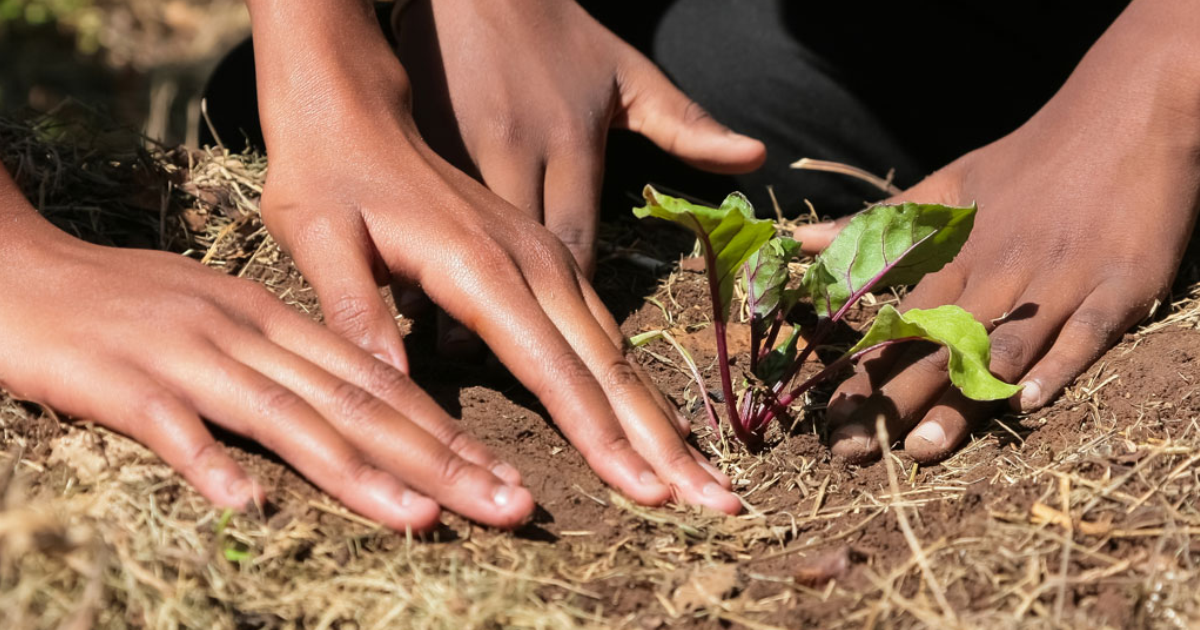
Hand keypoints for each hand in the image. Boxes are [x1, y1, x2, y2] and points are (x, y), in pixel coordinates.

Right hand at [0, 216, 534, 530]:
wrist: (20, 270)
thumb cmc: (127, 304)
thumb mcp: (223, 319)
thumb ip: (289, 363)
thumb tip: (360, 413)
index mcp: (276, 320)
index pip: (381, 384)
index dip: (448, 435)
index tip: (509, 476)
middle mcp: (246, 335)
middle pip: (358, 405)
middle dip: (441, 462)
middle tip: (513, 506)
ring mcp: (186, 357)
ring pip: (288, 418)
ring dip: (359, 473)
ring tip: (424, 518)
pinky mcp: (120, 382)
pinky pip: (170, 428)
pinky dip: (210, 464)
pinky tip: (249, 505)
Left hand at [249, 3, 740, 512]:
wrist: (352, 107)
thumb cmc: (328, 175)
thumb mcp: (317, 238)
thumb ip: (355, 311)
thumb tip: (392, 390)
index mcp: (482, 269)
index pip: (556, 370)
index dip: (602, 438)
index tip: (648, 492)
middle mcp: (533, 264)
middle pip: (609, 365)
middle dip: (661, 442)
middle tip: (715, 502)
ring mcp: (545, 257)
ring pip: (615, 349)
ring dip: (658, 417)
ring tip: (698, 476)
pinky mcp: (542, 257)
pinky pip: (599, 328)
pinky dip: (629, 381)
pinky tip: (650, 417)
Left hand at [794, 4, 1199, 462]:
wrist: (1129, 112)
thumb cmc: (1028, 161)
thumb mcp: (948, 184)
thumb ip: (881, 224)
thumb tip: (801, 239)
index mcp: (958, 254)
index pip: (896, 322)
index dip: (859, 372)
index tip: (823, 419)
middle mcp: (1002, 272)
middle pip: (936, 345)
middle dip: (890, 400)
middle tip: (850, 452)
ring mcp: (1061, 279)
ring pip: (1002, 346)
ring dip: (961, 397)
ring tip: (921, 448)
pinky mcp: (1121, 282)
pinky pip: (1087, 331)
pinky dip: (1059, 363)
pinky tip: (1029, 400)